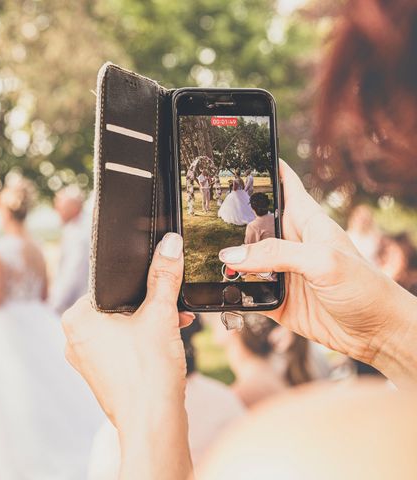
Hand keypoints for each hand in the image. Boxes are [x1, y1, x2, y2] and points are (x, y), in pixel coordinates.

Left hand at [62, 233, 193, 478]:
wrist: (153, 424)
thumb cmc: (149, 373)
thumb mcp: (160, 314)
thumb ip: (164, 276)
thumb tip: (169, 245)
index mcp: (77, 318)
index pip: (109, 285)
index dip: (139, 284)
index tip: (159, 286)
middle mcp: (74, 339)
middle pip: (118, 307)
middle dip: (149, 306)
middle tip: (171, 308)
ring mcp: (86, 360)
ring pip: (122, 328)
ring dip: (150, 324)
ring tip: (174, 327)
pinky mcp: (101, 376)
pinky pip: (122, 349)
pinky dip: (143, 343)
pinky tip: (165, 345)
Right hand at [219, 160, 416, 384]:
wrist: (377, 334)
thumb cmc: (366, 288)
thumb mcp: (323, 262)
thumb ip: (276, 254)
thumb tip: (232, 255)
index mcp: (306, 220)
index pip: (282, 182)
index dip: (262, 167)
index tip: (236, 158)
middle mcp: (290, 243)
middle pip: (252, 221)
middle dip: (230, 218)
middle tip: (201, 216)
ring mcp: (281, 271)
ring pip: (243, 258)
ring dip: (227, 260)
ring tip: (203, 256)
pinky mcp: (274, 298)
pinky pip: (244, 291)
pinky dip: (231, 291)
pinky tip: (217, 289)